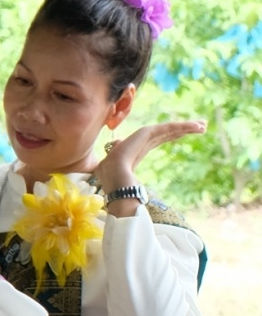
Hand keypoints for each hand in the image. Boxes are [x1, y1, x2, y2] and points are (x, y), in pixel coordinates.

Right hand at [91, 120, 205, 204]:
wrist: (113, 177)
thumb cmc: (118, 182)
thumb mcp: (128, 181)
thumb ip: (132, 182)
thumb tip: (135, 190)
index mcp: (139, 150)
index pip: (160, 139)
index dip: (174, 135)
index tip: (186, 134)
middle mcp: (143, 141)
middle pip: (168, 132)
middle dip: (183, 129)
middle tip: (201, 126)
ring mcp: (144, 135)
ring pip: (170, 128)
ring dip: (187, 126)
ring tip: (203, 125)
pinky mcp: (146, 132)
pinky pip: (168, 127)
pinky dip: (183, 126)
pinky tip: (197, 126)